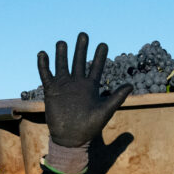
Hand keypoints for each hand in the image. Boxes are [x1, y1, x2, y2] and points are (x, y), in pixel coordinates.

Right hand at [37, 33, 132, 147]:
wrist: (70, 139)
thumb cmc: (89, 127)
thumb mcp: (105, 111)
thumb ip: (117, 98)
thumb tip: (131, 85)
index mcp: (90, 86)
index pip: (96, 67)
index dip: (100, 56)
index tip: (103, 44)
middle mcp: (77, 83)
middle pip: (79, 61)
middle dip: (81, 49)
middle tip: (84, 35)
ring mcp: (63, 85)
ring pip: (62, 65)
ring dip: (61, 54)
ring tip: (62, 42)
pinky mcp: (51, 90)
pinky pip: (46, 75)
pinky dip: (43, 65)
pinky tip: (42, 54)